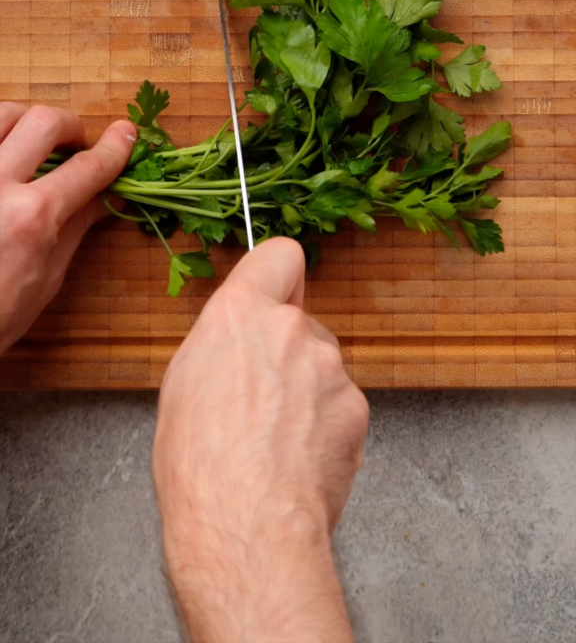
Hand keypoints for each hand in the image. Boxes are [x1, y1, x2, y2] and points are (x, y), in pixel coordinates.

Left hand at [0, 103, 134, 352]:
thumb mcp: (45, 279)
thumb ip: (75, 228)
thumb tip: (105, 197)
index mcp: (32, 217)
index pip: (88, 167)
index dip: (115, 148)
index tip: (125, 134)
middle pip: (44, 122)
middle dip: (70, 127)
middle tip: (75, 145)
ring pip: (2, 114)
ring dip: (25, 122)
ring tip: (32, 145)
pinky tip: (4, 158)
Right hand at [153, 237, 368, 642]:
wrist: (246, 523)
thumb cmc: (199, 463)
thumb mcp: (183, 384)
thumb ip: (224, 344)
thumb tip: (240, 345)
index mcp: (241, 313)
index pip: (280, 254)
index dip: (277, 275)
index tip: (273, 295)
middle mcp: (291, 328)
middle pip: (298, 321)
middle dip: (285, 351)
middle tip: (257, 399)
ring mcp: (330, 367)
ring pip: (321, 367)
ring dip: (306, 392)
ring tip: (274, 441)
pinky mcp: (357, 406)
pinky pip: (339, 405)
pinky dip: (325, 427)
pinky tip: (298, 460)